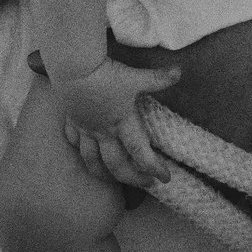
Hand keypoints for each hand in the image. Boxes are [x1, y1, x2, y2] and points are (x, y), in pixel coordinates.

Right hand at [51, 57, 180, 187]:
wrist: (73, 68)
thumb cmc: (106, 74)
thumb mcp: (135, 77)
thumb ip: (157, 78)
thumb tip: (178, 72)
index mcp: (122, 123)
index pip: (141, 153)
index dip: (154, 168)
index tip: (165, 177)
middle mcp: (104, 132)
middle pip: (116, 165)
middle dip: (132, 178)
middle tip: (146, 183)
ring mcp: (86, 129)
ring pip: (91, 160)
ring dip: (102, 173)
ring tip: (111, 179)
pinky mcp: (72, 121)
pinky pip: (74, 141)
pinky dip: (80, 148)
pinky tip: (85, 151)